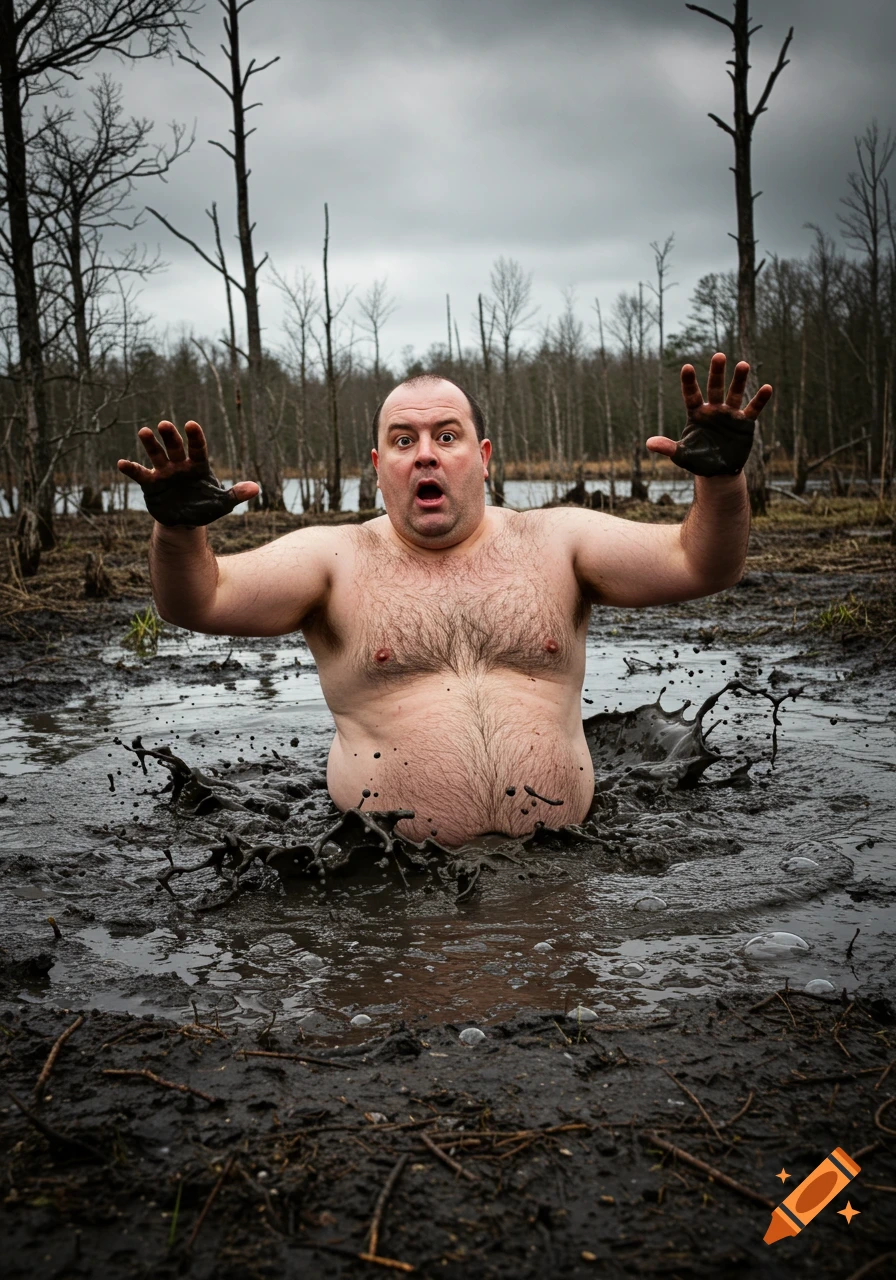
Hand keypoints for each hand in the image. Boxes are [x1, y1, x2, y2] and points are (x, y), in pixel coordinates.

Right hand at [117, 420, 258, 526]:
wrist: (185, 520)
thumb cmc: (205, 507)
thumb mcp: (222, 503)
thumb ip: (236, 494)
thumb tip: (256, 488)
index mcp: (198, 466)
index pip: (198, 448)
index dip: (195, 437)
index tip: (191, 424)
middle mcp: (180, 465)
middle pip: (175, 447)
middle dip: (170, 436)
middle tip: (164, 424)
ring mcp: (164, 473)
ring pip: (157, 455)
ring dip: (150, 444)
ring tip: (144, 431)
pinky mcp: (151, 484)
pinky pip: (140, 474)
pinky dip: (131, 468)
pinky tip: (121, 463)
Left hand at [646, 353, 772, 477]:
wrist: (719, 470)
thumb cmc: (698, 460)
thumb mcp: (682, 455)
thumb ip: (668, 448)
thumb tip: (649, 443)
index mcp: (696, 414)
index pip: (692, 395)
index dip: (689, 382)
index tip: (687, 367)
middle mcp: (713, 410)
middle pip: (715, 387)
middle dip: (716, 372)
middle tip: (718, 355)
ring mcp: (730, 414)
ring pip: (735, 393)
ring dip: (739, 380)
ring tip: (743, 364)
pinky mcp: (744, 423)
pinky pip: (753, 409)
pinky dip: (760, 399)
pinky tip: (767, 388)